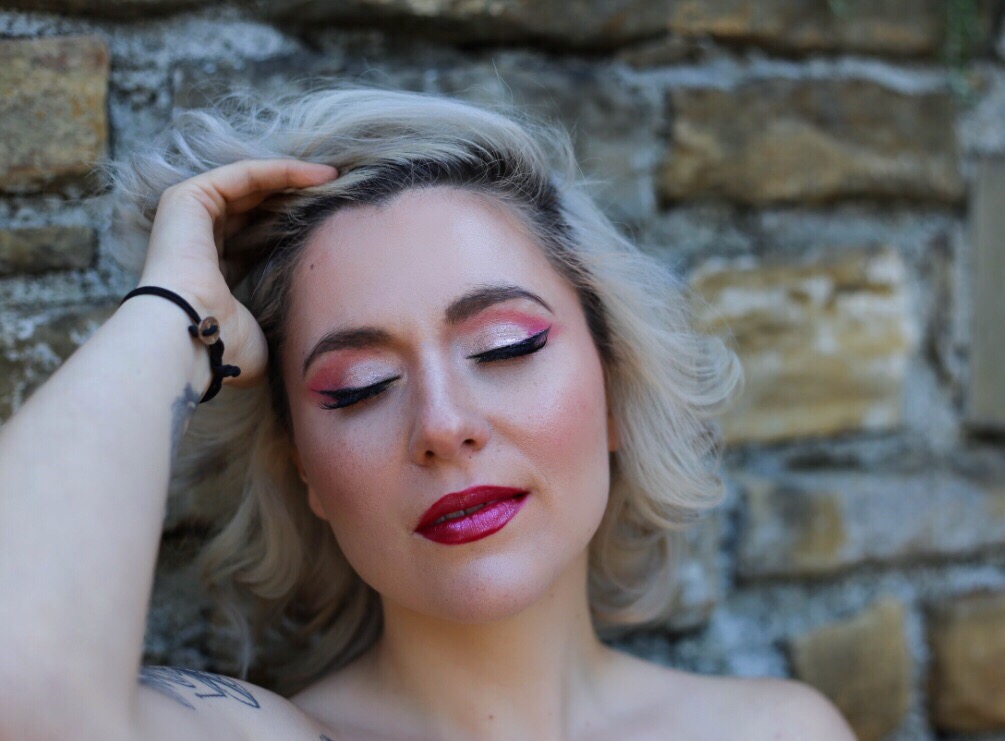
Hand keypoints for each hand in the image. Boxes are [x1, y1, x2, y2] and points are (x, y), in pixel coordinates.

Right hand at [138, 158, 338, 388]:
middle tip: (345, 193)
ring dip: (295, 179)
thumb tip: (322, 340)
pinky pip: (244, 175)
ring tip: (338, 178)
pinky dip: (281, 171)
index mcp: (212, 276)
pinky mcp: (188, 198)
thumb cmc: (226, 348)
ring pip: (252, 186)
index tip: (337, 225)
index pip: (256, 242)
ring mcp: (189, 218)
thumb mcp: (266, 335)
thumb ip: (285, 325)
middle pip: (256, 209)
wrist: (189, 337)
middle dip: (299, 198)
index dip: (294, 229)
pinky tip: (320, 175)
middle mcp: (198, 243)